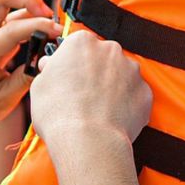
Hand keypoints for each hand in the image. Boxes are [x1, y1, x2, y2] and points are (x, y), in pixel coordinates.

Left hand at [0, 0, 58, 132]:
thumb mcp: (0, 102)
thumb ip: (24, 81)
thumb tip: (47, 64)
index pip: (11, 31)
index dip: (38, 27)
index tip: (57, 32)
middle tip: (48, 15)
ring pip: (4, 1)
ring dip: (28, 5)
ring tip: (47, 24)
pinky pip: (8, 15)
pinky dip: (26, 17)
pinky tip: (38, 32)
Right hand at [31, 31, 152, 147]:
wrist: (87, 141)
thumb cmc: (59, 113)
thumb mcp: (39, 86)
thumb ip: (50, 70)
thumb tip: (51, 67)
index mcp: (82, 42)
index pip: (78, 45)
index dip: (73, 63)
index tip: (69, 75)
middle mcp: (110, 50)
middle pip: (102, 57)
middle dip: (95, 73)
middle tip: (84, 95)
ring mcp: (131, 70)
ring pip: (121, 75)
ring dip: (113, 87)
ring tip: (99, 110)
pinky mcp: (145, 91)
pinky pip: (135, 95)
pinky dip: (127, 104)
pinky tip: (113, 118)